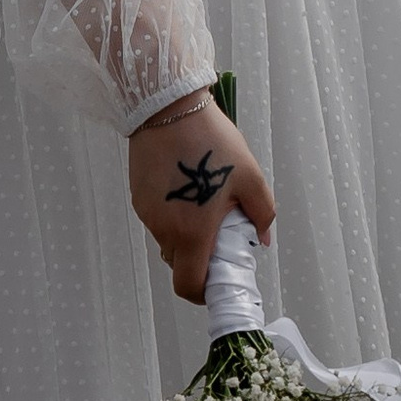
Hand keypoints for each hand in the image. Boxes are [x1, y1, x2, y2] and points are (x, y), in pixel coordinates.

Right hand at [125, 93, 276, 304]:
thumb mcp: (250, 177)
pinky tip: (186, 189)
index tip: (217, 281)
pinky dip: (172, 216)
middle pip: (178, 264)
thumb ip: (261, 214)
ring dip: (185, 235)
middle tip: (218, 235)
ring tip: (203, 203)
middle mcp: (164, 229)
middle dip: (198, 260)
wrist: (168, 108)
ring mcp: (147, 214)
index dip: (203, 293)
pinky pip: (157, 220)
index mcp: (193, 232)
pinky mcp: (138, 198)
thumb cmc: (212, 142)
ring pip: (167, 241)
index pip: (189, 285)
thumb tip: (262, 239)